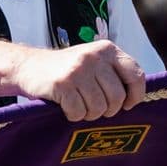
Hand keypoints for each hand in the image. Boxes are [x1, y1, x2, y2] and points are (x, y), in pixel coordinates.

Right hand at [13, 41, 145, 121]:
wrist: (28, 66)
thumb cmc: (67, 70)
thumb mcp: (94, 61)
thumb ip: (115, 73)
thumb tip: (138, 98)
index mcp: (107, 49)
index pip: (136, 75)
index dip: (135, 95)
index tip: (127, 104)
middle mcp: (94, 56)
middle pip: (117, 97)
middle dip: (108, 110)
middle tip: (95, 108)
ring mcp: (78, 69)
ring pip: (99, 107)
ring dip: (90, 114)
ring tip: (80, 106)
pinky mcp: (62, 83)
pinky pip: (78, 112)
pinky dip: (73, 115)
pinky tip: (66, 107)